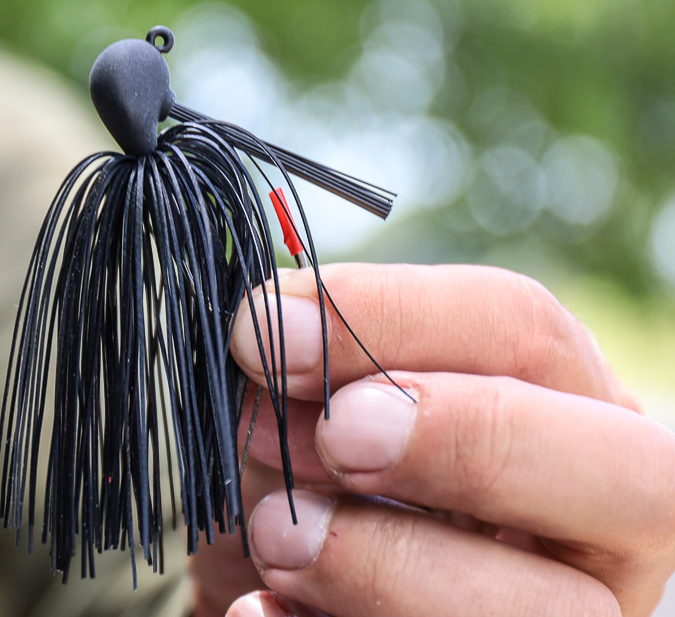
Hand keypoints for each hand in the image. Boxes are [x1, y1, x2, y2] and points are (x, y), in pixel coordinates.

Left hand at [218, 264, 674, 616]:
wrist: (287, 578)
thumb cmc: (311, 477)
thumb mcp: (316, 411)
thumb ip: (318, 372)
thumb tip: (272, 325)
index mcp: (557, 409)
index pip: (525, 331)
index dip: (397, 316)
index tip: (270, 328)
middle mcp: (593, 518)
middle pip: (636, 475)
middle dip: (472, 443)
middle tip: (338, 437)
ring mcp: (565, 613)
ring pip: (561, 610)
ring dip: (395, 565)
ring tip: (277, 536)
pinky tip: (266, 610)